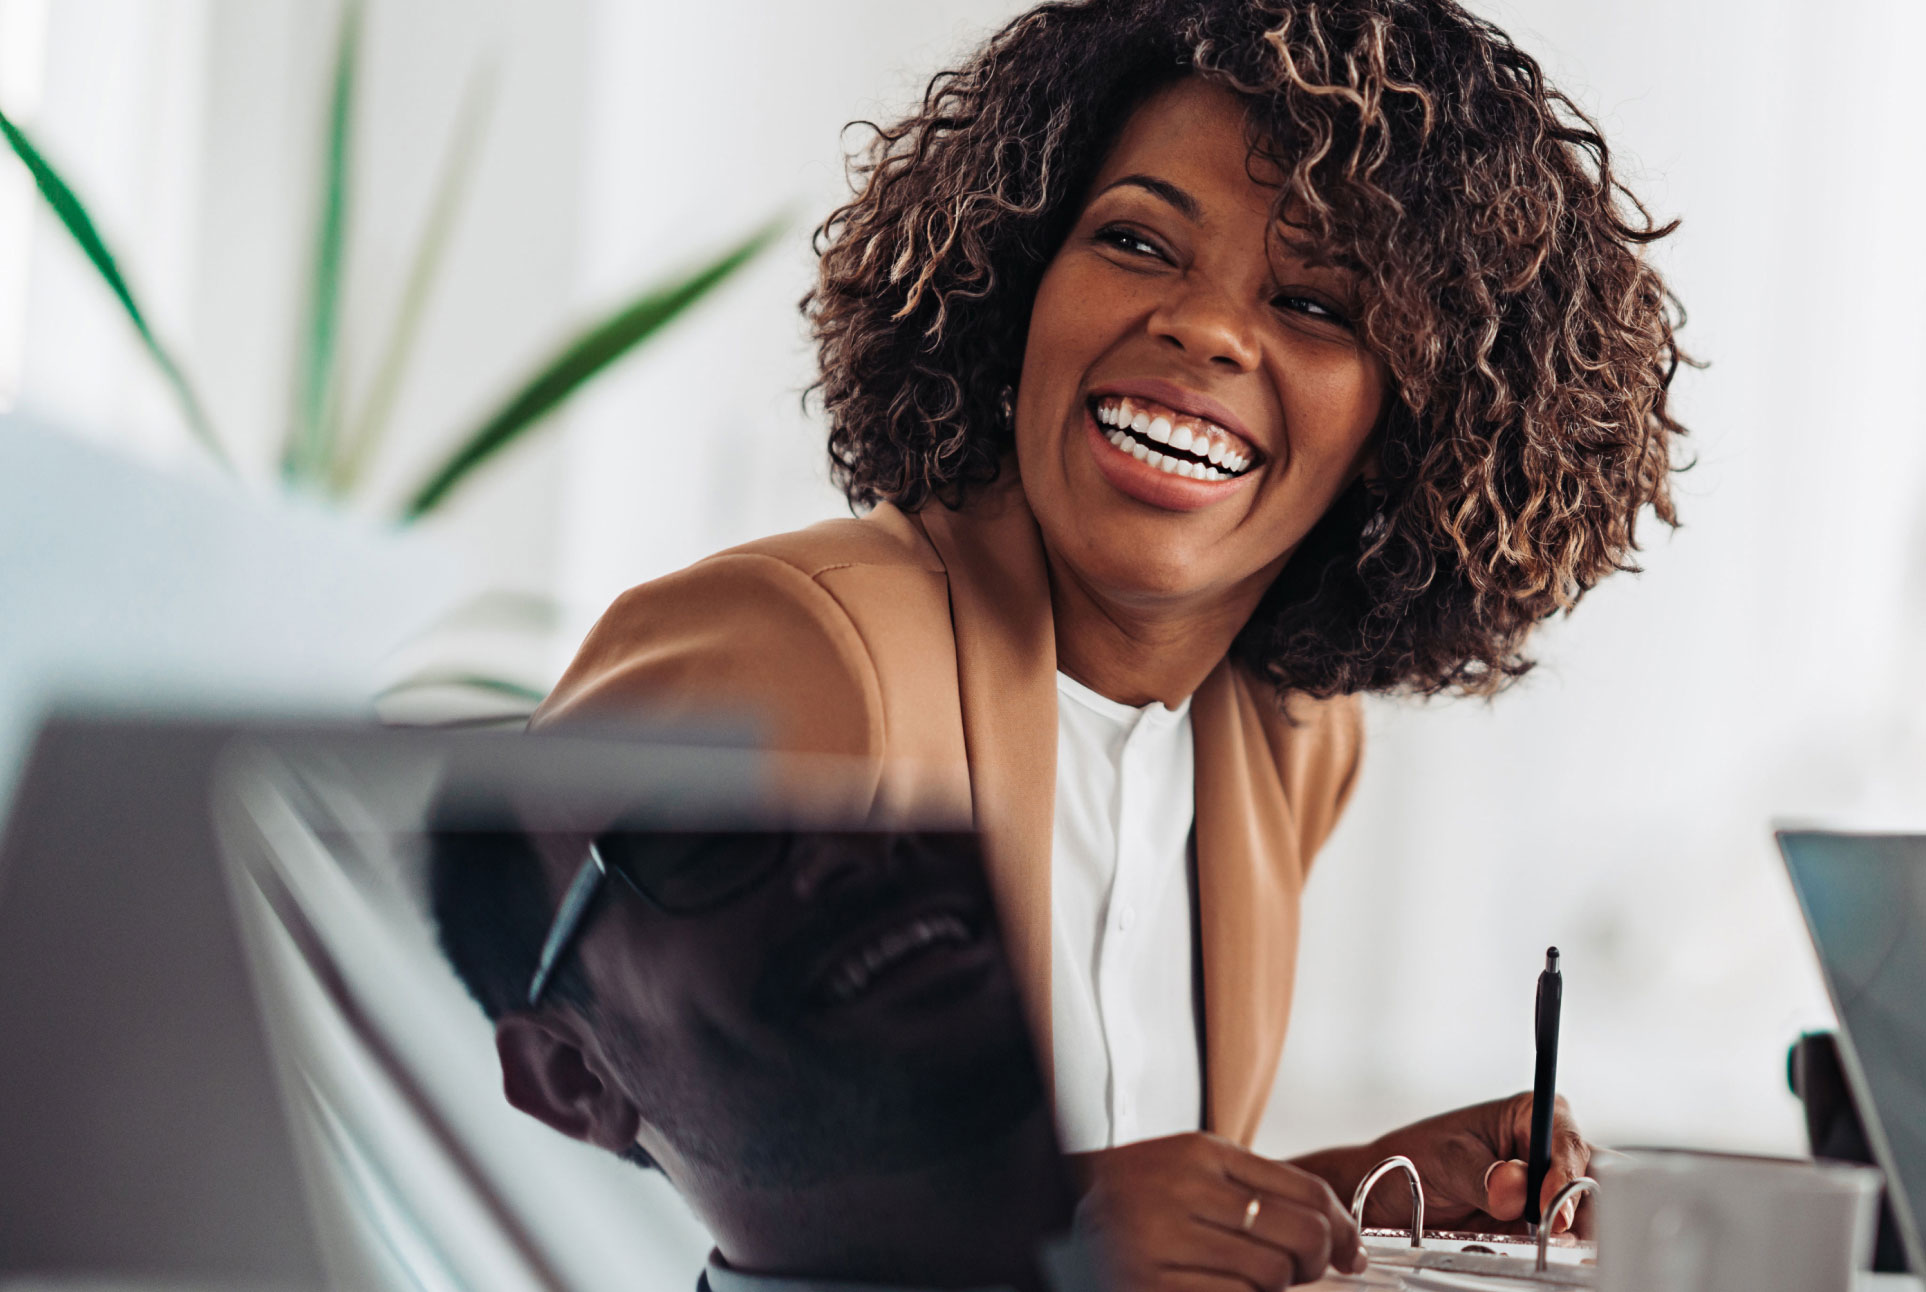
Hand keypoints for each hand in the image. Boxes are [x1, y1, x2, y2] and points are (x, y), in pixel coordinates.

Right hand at [1068, 1132, 1367, 1289]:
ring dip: (1278, 1287)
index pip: (1303, 1190)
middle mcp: (1180, 1191)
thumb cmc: (1143, 1189)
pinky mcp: (1148, 1285)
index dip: (1342, 1226)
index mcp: (1199, 1153)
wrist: (1062, 1206)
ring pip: (1268, 1279)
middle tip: (1313, 1268)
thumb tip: (1339, 1237)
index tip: (1351, 1248)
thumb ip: (1260, 1187)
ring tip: (1259, 1278)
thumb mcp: (1196, 1165)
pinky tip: (1232, 1288)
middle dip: (1319, 1260)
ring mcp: (1160, 1242)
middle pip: (1296, 1236)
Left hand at [1297, 1093, 1593, 1238]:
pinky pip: (1564, 1243)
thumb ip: (1480, 1174)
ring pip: (1583, 1214)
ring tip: (1548, 1247)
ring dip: (1571, 1234)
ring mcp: (1547, 1191)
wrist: (1394, 1195)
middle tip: (1557, 1232)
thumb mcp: (1444, 1159)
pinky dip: (1557, 1252)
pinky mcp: (1540, 1227)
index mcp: (1531, 1115)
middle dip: (1578, 1206)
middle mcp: (1547, 1151)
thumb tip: (1514, 1186)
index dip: (1565, 1171)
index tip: (1549, 1203)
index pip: (1565, 1139)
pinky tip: (1542, 1256)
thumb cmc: (1416, 1158)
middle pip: (1588, 1179)